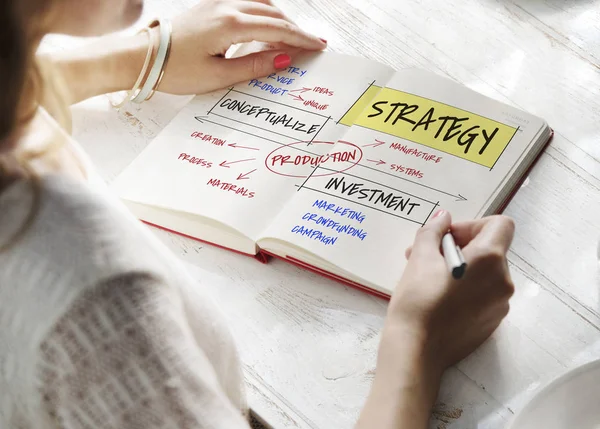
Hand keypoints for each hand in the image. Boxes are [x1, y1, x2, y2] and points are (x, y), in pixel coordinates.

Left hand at [158, 0, 326, 94]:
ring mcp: (218, 3)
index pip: (278, 30)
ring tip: (292, 39)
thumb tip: (284, 59)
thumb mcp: (218, 76)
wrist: (142, 57)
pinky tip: (267, 24)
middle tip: (312, 45)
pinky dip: (263, 12)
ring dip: (280, 19)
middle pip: (274, 14)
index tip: (319, 47)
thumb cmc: (175, 70)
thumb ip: (254, 66)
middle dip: (295, 29)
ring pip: (262, 4)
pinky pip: (247, 2)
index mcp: (231, 25)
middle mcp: (227, 7)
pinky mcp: (210, 5)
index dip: (301, 39)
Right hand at [355, 211, 513, 428]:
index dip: (473, 224)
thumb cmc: (418, 299)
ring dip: (462, 268)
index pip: (500, 224)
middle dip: (460, 247)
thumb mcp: (420, 257)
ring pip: (485, 273)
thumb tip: (443, 217)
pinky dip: (466, 289)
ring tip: (429, 278)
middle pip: (490, 249)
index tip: (447, 238)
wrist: (416, 349)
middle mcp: (504, 281)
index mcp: (490, 259)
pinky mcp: (492, 323)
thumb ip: (434, 231)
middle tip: (426, 255)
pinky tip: (439, 299)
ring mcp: (500, 305)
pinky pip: (483, 295)